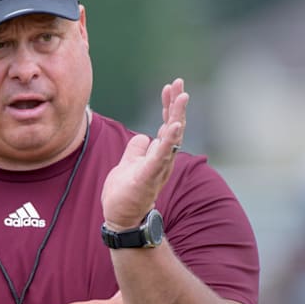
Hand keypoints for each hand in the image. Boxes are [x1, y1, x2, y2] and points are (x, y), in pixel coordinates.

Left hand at [101, 78, 187, 229]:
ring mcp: (157, 168)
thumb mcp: (129, 164)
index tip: (170, 87)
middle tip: (179, 83)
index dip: (169, 106)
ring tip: (181, 97)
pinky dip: (168, 140)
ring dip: (176, 117)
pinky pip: (160, 156)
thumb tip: (143, 137)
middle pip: (173, 127)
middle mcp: (162, 160)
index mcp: (157, 155)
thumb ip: (137, 150)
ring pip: (171, 138)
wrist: (122, 220)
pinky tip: (173, 125)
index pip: (166, 125)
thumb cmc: (126, 194)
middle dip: (176, 104)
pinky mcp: (148, 177)